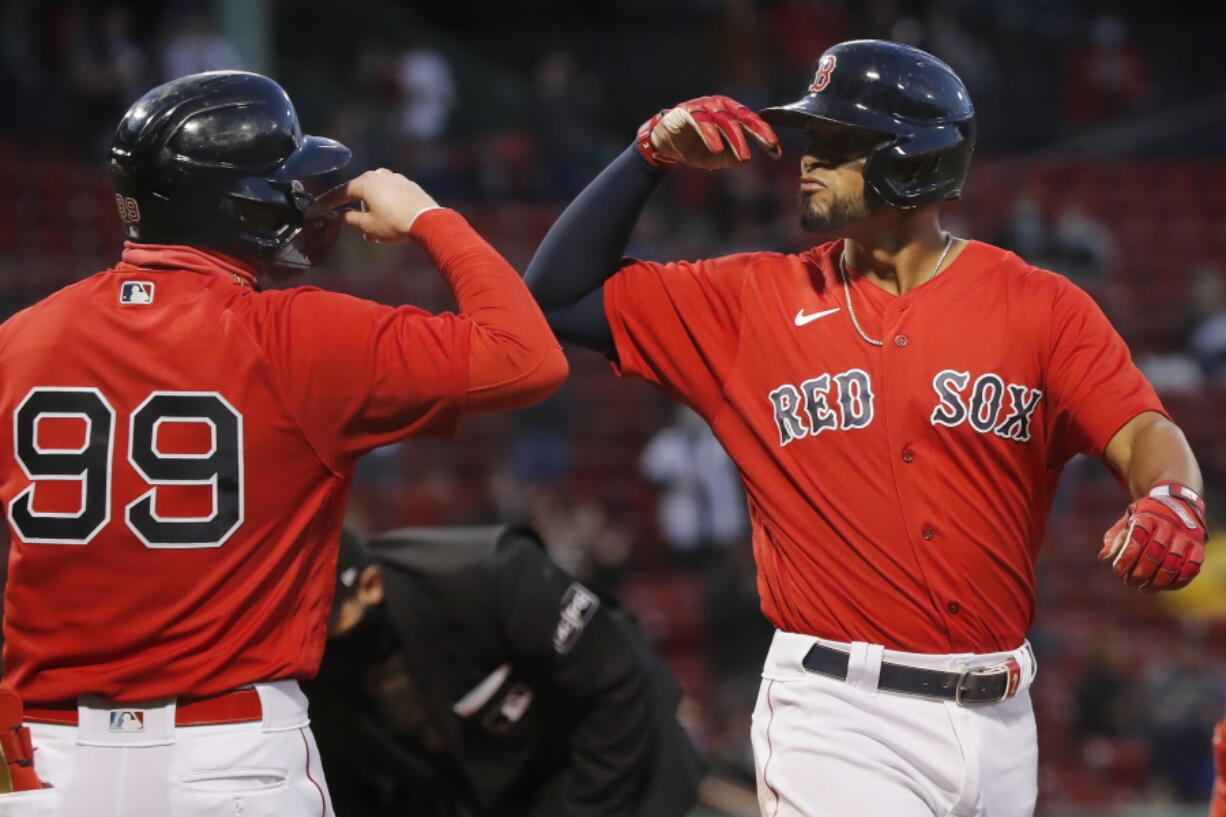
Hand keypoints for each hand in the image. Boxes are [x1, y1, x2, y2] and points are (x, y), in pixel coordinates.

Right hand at [318, 168, 439, 242]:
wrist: (428, 221)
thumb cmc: (394, 223)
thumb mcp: (368, 225)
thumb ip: (349, 220)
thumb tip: (338, 217)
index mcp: (365, 182)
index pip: (341, 192)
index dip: (329, 202)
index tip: (319, 207)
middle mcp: (379, 175)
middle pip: (360, 193)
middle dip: (357, 212)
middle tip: (357, 230)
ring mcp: (395, 178)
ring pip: (376, 195)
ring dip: (372, 211)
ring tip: (377, 232)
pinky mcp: (408, 185)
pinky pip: (391, 195)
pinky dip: (386, 207)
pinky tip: (390, 221)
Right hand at [636, 95, 780, 169]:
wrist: (663, 143)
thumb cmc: (693, 148)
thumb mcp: (716, 157)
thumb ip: (730, 157)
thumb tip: (743, 159)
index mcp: (730, 113)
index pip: (752, 122)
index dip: (765, 135)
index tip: (776, 151)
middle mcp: (719, 106)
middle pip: (742, 118)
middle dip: (757, 133)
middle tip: (768, 148)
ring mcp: (703, 107)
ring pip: (724, 120)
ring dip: (736, 139)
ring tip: (744, 157)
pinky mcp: (687, 111)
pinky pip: (701, 122)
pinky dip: (710, 135)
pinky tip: (717, 149)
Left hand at [1098, 480, 1206, 590]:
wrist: (1176, 501)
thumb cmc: (1146, 515)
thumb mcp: (1127, 519)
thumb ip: (1115, 537)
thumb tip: (1103, 557)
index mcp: (1147, 517)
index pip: (1137, 539)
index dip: (1127, 558)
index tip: (1117, 571)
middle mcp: (1168, 525)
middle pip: (1155, 554)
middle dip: (1140, 573)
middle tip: (1129, 582)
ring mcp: (1186, 535)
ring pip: (1173, 564)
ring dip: (1157, 581)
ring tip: (1144, 588)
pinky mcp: (1199, 545)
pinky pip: (1192, 568)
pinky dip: (1178, 582)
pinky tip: (1164, 587)